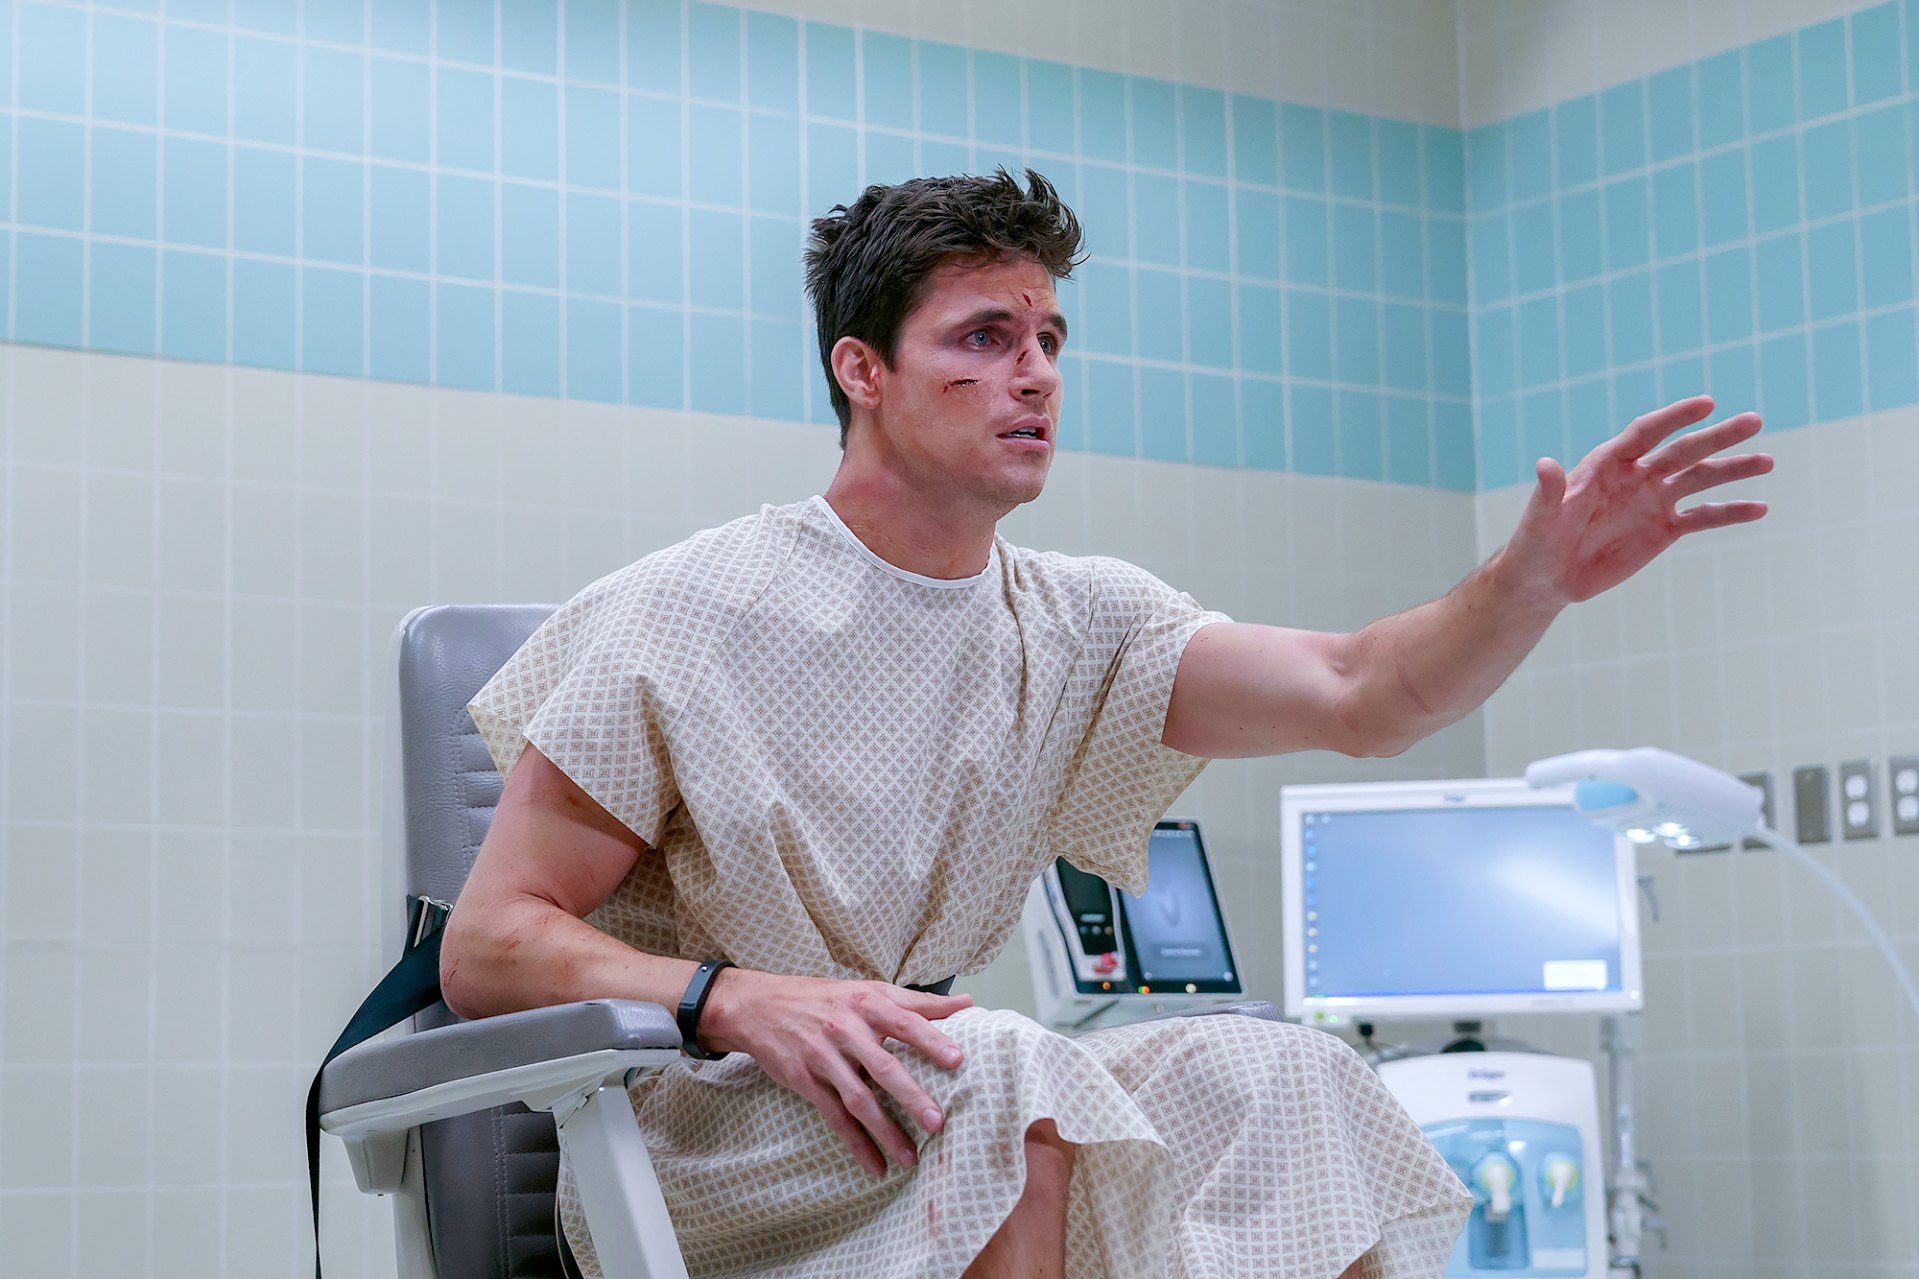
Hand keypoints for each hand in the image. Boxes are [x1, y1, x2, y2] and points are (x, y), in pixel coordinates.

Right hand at [699, 969, 973, 1176]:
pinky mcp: (805, 1081)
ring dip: (885, 1131)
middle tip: (937, 1121)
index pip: (904, 1022)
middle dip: (910, 1095)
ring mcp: (824, 1057)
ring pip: (858, 1099)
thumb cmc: (825, 998)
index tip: (957, 1060)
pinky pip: (834, 1117)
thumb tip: (967, 1003)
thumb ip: (917, 1000)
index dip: (931, 1040)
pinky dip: (856, 1143)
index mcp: (866, 1002)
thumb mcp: (868, 989)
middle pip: (883, 1066)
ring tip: (910, 1158)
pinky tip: (875, 1165)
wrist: (760, 1006)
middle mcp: (846, 1029)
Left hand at [1503, 395, 1771, 604]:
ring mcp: (1653, 501)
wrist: (1546, 577)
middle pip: (1682, 450)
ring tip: (1767, 461)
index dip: (1674, 418)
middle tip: (1754, 420)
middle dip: (1717, 436)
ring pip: (1700, 479)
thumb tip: (1545, 463)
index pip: (1645, 433)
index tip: (1706, 403)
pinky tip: (1759, 508)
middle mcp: (1636, 476)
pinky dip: (1731, 512)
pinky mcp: (1664, 529)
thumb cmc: (1535, 543)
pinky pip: (1704, 517)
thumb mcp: (1539, 520)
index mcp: (1606, 464)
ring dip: (1733, 469)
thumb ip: (1548, 492)